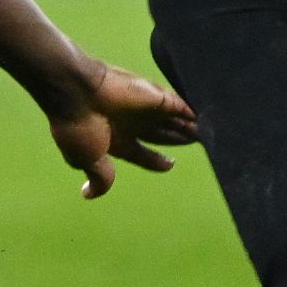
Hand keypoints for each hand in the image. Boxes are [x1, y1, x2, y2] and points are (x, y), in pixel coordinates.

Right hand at [41, 61, 194, 199]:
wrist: (76, 92)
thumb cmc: (79, 127)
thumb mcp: (87, 160)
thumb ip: (99, 177)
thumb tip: (89, 194)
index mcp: (116, 139)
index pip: (141, 153)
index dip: (156, 161)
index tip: (170, 164)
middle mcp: (131, 122)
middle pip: (161, 134)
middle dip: (177, 140)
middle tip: (198, 143)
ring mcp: (145, 108)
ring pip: (173, 120)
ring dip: (189, 128)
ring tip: (210, 135)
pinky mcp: (156, 96)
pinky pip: (181, 105)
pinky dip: (193, 113)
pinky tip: (207, 120)